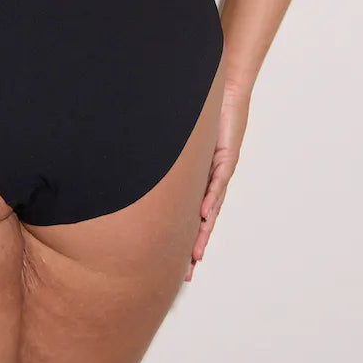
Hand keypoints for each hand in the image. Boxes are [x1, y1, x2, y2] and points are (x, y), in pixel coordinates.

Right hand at [185, 81, 249, 281]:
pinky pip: (217, 182)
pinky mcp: (226, 157)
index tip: (179, 261)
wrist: (225, 89)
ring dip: (204, 232)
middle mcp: (211, 180)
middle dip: (195, 247)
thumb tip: (137, 157)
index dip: (186, 237)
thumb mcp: (178, 138)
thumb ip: (166, 153)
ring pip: (212, 208)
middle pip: (204, 221)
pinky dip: (211, 199)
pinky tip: (203, 215)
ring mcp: (220, 170)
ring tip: (196, 255)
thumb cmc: (203, 109)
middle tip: (188, 273)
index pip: (192, 214)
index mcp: (199, 179)